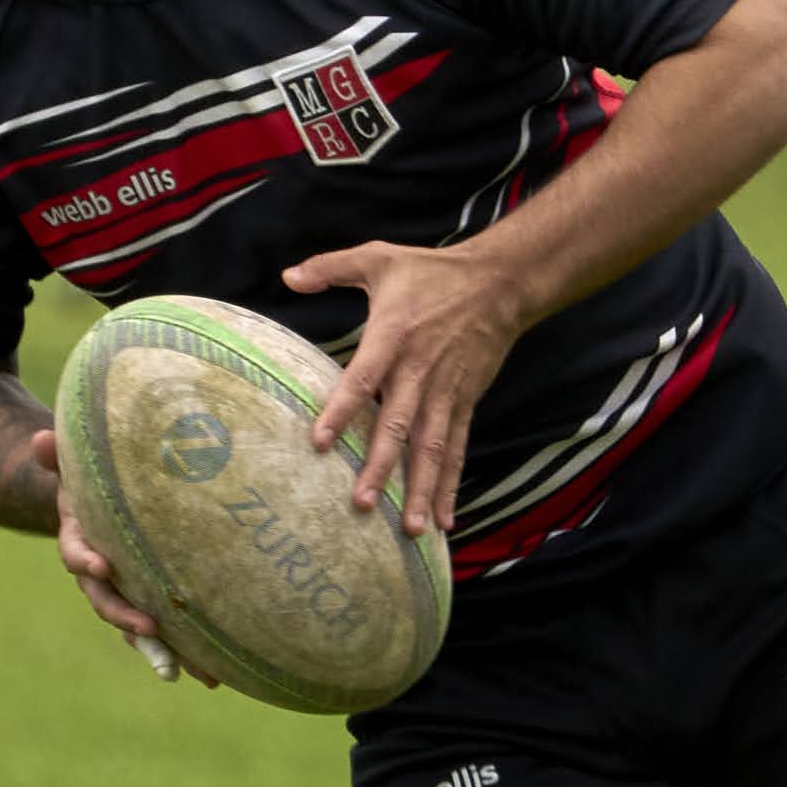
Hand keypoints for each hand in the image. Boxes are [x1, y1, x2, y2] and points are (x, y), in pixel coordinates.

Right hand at [40, 429, 214, 686]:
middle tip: (147, 627)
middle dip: (125, 617)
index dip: (86, 562)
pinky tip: (213, 675)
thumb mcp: (78, 468)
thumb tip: (41, 438)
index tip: (101, 567)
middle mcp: (99, 575)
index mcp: (80, 541)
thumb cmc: (94, 482)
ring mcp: (123, 592)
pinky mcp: (148, 602)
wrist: (101, 506)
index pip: (76, 555)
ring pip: (135, 627)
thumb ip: (59, 458)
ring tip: (181, 671)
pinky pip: (164, 632)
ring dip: (157, 650)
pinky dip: (186, 652)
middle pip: (106, 602)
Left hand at [283, 240, 527, 535]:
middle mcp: (419, 371)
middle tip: (362, 503)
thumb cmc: (432, 271)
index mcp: (393, 337)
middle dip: (382, 467)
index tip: (320, 443)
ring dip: (422, 489)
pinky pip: (456, 449)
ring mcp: (446, 392)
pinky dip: (451, 485)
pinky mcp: (465, 403)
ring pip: (431, 448)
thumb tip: (288, 276)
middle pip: (398, 426)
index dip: (341, 410)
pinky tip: (444, 520)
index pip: (362, 378)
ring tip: (412, 528)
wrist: (499, 282)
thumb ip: (331, 267)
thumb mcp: (379, 258)